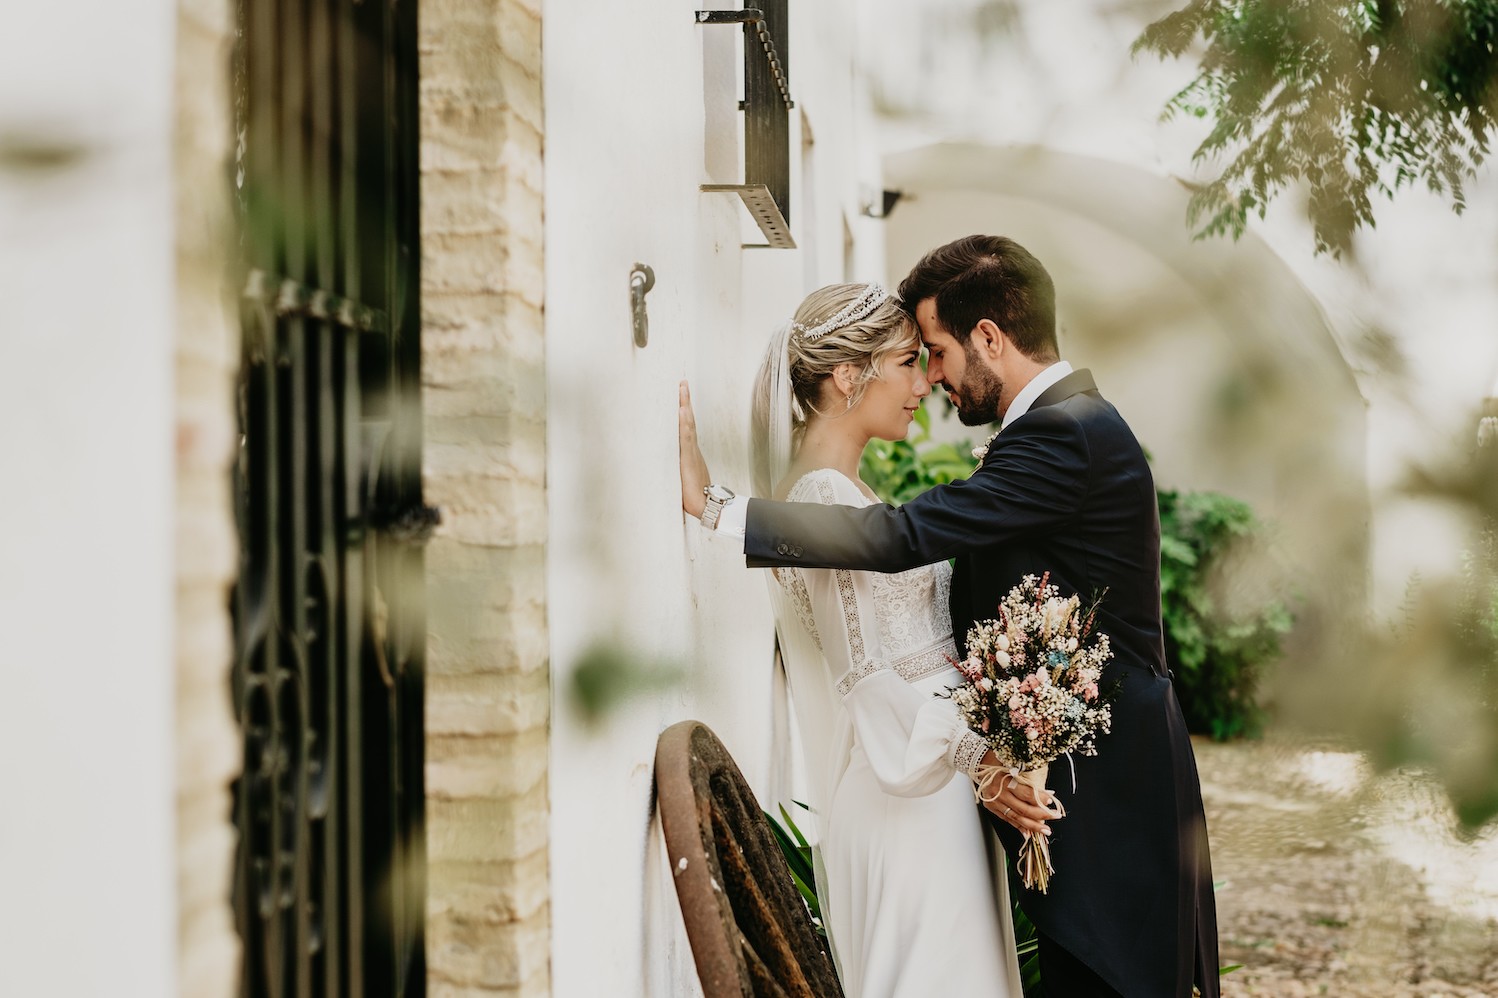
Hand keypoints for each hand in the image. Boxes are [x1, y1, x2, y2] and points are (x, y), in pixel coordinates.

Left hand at [679, 380, 710, 517]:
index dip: (683, 411)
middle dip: (685, 401)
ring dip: (685, 406)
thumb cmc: (694, 498)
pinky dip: (685, 423)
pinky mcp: (689, 458)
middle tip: (682, 383)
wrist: (706, 507)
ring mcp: (691, 452)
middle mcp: (691, 449)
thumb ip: (674, 473)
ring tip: (682, 389)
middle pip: (688, 420)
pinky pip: (687, 438)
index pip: (685, 428)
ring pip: (688, 425)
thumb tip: (661, 472)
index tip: (680, 395)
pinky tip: (683, 411)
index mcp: (689, 453)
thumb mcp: (680, 481)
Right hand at [977, 751, 1060, 836]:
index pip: (1027, 794)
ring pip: (1016, 818)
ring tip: (1045, 830)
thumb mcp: (1016, 767)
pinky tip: (1028, 832)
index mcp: (1005, 780)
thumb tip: (1048, 794)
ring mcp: (994, 802)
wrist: (981, 765)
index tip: (1051, 801)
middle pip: (1023, 809)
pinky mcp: (992, 808)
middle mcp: (998, 793)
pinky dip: (1019, 826)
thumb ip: (1030, 782)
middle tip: (1054, 816)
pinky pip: (1007, 819)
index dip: (1041, 799)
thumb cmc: (1001, 763)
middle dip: (1041, 815)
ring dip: (1032, 826)